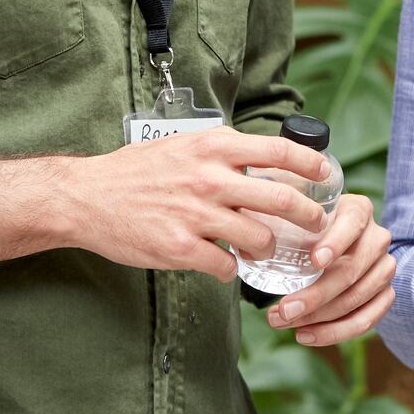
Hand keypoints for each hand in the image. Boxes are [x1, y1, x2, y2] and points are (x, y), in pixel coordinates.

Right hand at [64, 127, 332, 280]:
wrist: (87, 196)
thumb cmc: (135, 170)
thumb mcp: (184, 144)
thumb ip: (223, 152)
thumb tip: (264, 159)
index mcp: (214, 148)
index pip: (280, 151)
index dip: (311, 164)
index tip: (327, 175)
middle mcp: (210, 178)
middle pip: (282, 199)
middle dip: (308, 217)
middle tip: (315, 225)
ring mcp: (196, 215)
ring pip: (260, 238)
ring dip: (267, 249)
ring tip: (263, 250)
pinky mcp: (180, 248)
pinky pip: (226, 266)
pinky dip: (231, 270)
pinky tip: (224, 264)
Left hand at [268, 194, 395, 346]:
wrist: (338, 243)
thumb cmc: (307, 225)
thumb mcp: (295, 210)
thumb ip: (276, 213)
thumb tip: (245, 230)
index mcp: (359, 209)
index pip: (353, 223)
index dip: (336, 243)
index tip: (314, 262)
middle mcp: (377, 237)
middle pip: (353, 270)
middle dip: (316, 294)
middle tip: (283, 309)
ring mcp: (385, 267)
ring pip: (358, 298)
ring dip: (320, 317)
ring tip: (285, 323)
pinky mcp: (385, 294)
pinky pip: (368, 319)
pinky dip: (337, 332)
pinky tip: (307, 335)